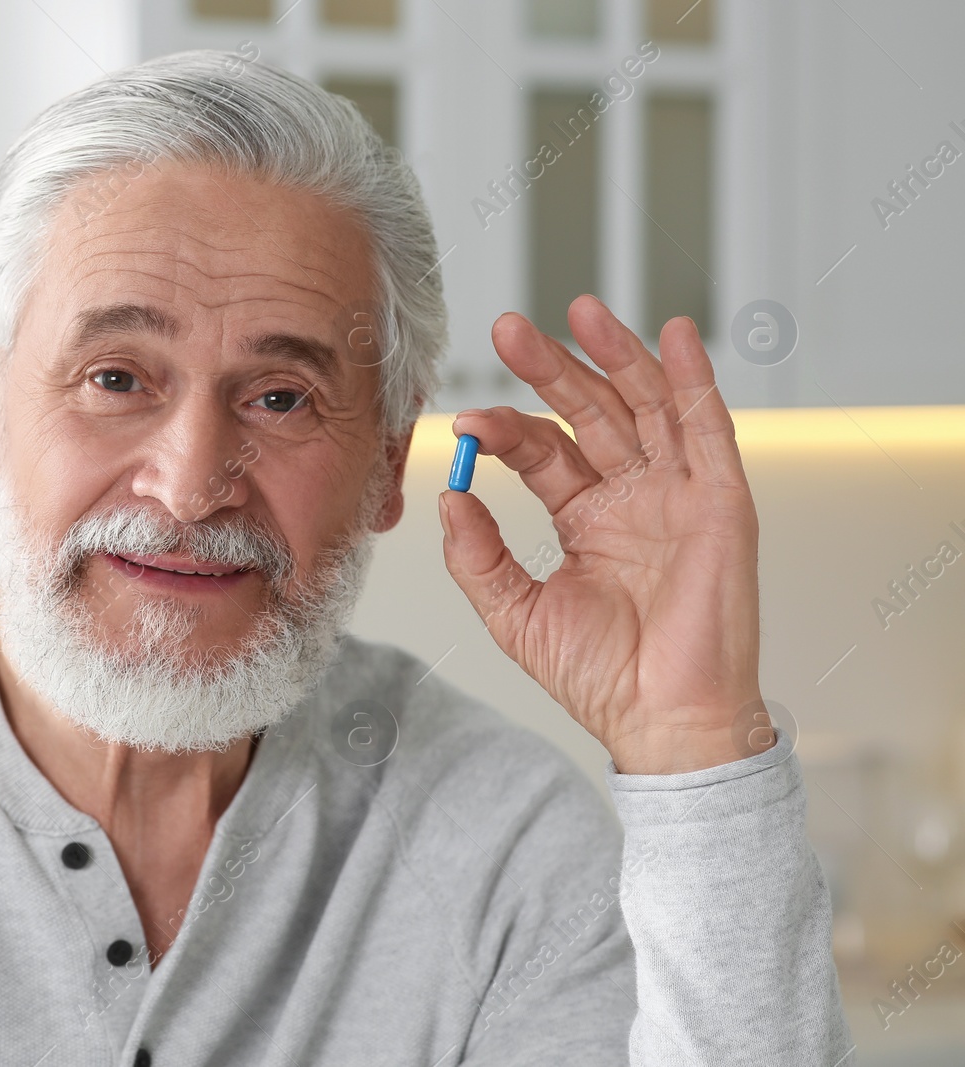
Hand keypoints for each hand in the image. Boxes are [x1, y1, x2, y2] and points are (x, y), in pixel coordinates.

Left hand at [437, 295, 768, 774]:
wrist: (659, 720)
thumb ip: (476, 555)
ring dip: (617, 356)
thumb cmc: (600, 677)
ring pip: (646, 406)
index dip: (506, 430)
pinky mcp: (721, 504)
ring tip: (581, 312)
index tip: (465, 421)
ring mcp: (677, 495)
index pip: (543, 451)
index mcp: (584, 518)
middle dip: (553, 369)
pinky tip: (675, 338)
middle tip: (509, 330)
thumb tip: (448, 496)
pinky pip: (709, 430)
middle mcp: (631, 497)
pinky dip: (694, 381)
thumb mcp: (514, 612)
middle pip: (591, 413)